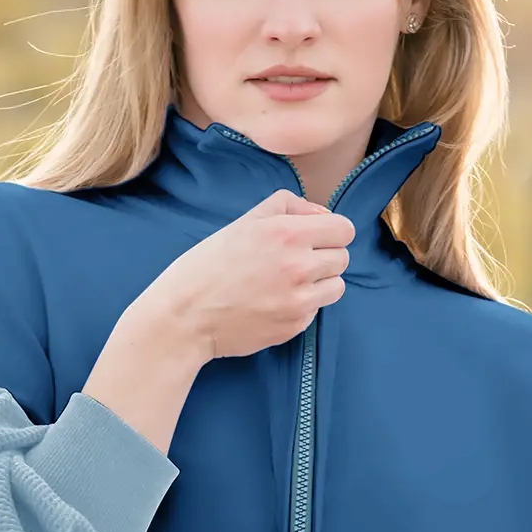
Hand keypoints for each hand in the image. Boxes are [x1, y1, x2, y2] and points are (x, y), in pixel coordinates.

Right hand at [159, 190, 353, 363]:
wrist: (186, 316)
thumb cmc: (209, 265)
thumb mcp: (244, 222)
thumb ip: (288, 207)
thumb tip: (323, 215)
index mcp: (286, 233)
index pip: (345, 229)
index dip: (332, 232)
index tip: (317, 238)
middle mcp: (298, 266)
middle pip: (343, 258)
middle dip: (325, 257)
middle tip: (296, 261)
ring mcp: (299, 300)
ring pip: (337, 286)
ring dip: (320, 283)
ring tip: (289, 283)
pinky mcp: (295, 325)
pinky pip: (317, 310)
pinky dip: (303, 306)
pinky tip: (275, 302)